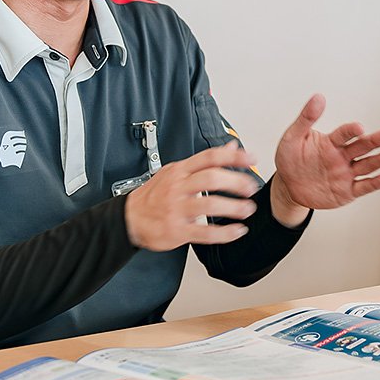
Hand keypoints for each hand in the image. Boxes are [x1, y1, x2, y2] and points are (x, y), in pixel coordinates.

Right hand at [125, 142, 260, 250]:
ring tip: (247, 209)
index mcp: (180, 171)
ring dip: (233, 208)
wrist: (129, 218)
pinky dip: (224, 233)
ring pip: (209, 204)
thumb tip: (231, 147)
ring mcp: (177, 209)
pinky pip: (204, 232)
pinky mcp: (177, 230)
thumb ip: (205, 160)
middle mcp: (179, 188)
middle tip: (251, 187)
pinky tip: (236, 231)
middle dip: (236, 182)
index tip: (251, 158)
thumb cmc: (155, 194)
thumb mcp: (177, 170)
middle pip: (211, 179)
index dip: (232, 157)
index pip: (209, 157)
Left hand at [270, 94, 379, 219]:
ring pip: (367, 165)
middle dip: (375, 141)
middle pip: (362, 147)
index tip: (359, 127)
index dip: (351, 131)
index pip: (344, 134)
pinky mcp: (347, 191)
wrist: (289, 186)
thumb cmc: (291, 159)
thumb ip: (306, 118)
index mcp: (331, 142)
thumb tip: (318, 97)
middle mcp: (342, 156)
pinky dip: (374, 183)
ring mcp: (346, 173)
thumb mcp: (293, 138)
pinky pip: (363, 186)